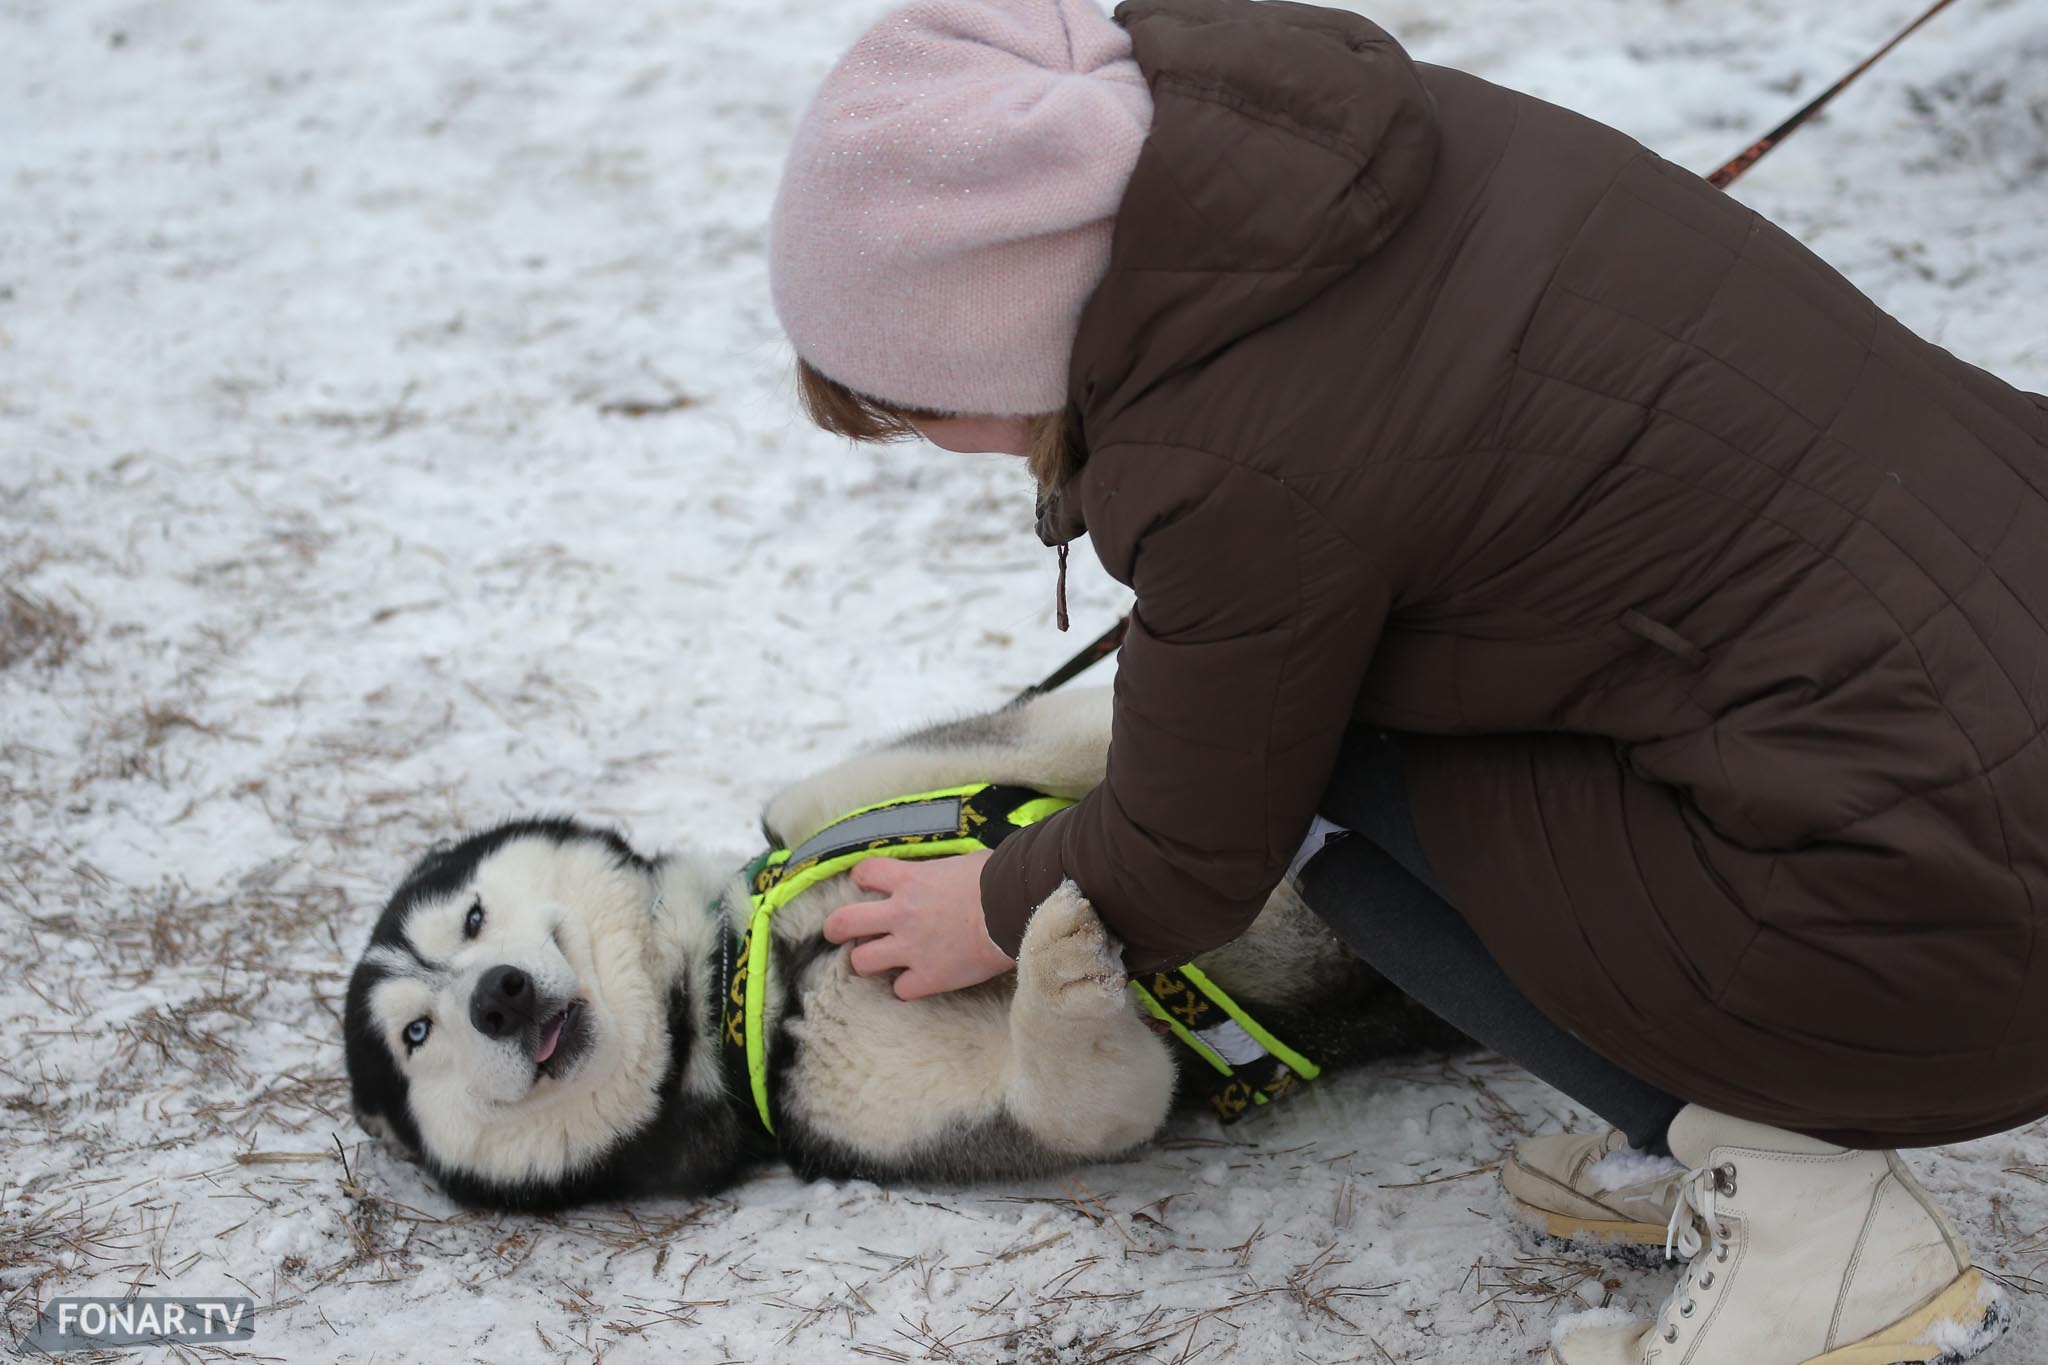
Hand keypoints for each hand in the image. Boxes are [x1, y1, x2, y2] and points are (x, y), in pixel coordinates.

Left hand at [821, 852, 1015, 999]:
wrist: (1017, 909)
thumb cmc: (999, 879)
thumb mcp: (961, 863)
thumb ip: (938, 873)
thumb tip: (941, 874)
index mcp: (909, 879)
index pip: (864, 873)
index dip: (863, 879)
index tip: (869, 885)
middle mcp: (902, 913)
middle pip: (844, 922)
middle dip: (836, 928)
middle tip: (840, 931)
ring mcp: (912, 948)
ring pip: (862, 962)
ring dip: (867, 961)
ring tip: (879, 961)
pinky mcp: (930, 977)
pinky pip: (900, 990)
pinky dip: (906, 987)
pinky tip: (917, 980)